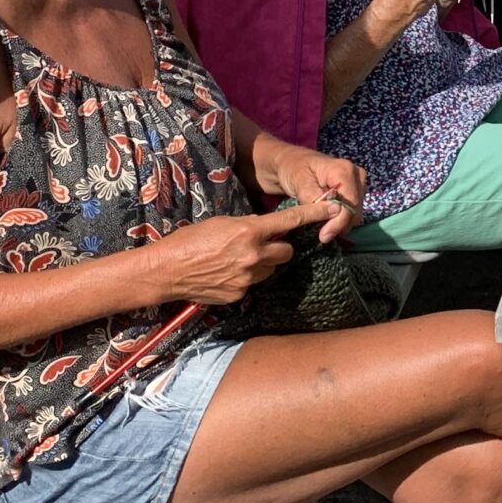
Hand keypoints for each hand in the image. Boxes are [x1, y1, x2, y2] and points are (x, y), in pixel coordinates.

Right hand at [150, 203, 334, 304]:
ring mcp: (247, 278)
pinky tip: (226, 275)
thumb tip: (266, 230)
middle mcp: (253, 255)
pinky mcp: (240, 295)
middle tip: (261, 244)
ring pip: (271, 269)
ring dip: (262, 264)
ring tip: (236, 260)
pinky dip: (246, 279)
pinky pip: (254, 284)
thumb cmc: (191, 240)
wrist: (167, 270)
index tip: (334, 208)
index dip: (314, 213)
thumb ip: (250, 226)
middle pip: (287, 251)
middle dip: (279, 247)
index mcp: (249, 230)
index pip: (290, 221)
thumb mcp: (223, 222)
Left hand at [256, 147, 367, 244]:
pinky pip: (351, 212)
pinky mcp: (352, 192)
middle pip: (355, 209)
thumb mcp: (299, 180)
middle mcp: (356, 176)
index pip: (350, 203)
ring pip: (355, 213)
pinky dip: (340, 220)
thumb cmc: (292, 168)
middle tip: (322, 236)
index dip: (339, 222)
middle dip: (340, 225)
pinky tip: (327, 224)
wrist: (289, 162)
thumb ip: (313, 196)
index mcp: (344, 170)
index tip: (324, 237)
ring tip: (322, 230)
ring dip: (340, 224)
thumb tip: (329, 213)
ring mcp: (356, 184)